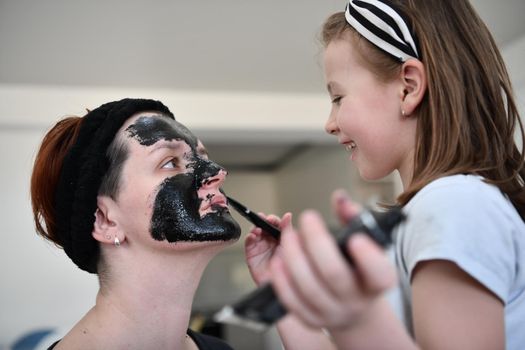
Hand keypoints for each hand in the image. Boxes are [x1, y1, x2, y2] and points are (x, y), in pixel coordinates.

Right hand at [245, 212, 291, 284]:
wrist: (284, 290)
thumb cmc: (291, 271)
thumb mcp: (291, 247)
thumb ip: (288, 230)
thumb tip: (287, 215)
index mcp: (282, 239)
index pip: (276, 224)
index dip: (274, 220)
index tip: (272, 218)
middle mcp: (271, 242)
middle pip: (264, 226)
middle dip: (263, 221)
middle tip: (264, 220)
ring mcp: (261, 249)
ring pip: (255, 233)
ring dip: (255, 228)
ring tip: (258, 229)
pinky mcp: (252, 256)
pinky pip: (249, 244)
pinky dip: (249, 238)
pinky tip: (253, 236)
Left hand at [269, 190, 396, 330]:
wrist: (351, 303)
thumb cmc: (357, 266)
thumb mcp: (364, 243)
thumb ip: (352, 219)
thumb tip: (339, 198)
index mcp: (378, 281)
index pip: (379, 272)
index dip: (368, 256)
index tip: (354, 237)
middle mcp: (357, 300)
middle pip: (334, 274)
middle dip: (316, 243)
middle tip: (307, 219)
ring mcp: (333, 312)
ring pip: (308, 288)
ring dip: (293, 257)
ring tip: (287, 236)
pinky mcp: (311, 319)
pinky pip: (292, 302)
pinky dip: (281, 280)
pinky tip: (277, 260)